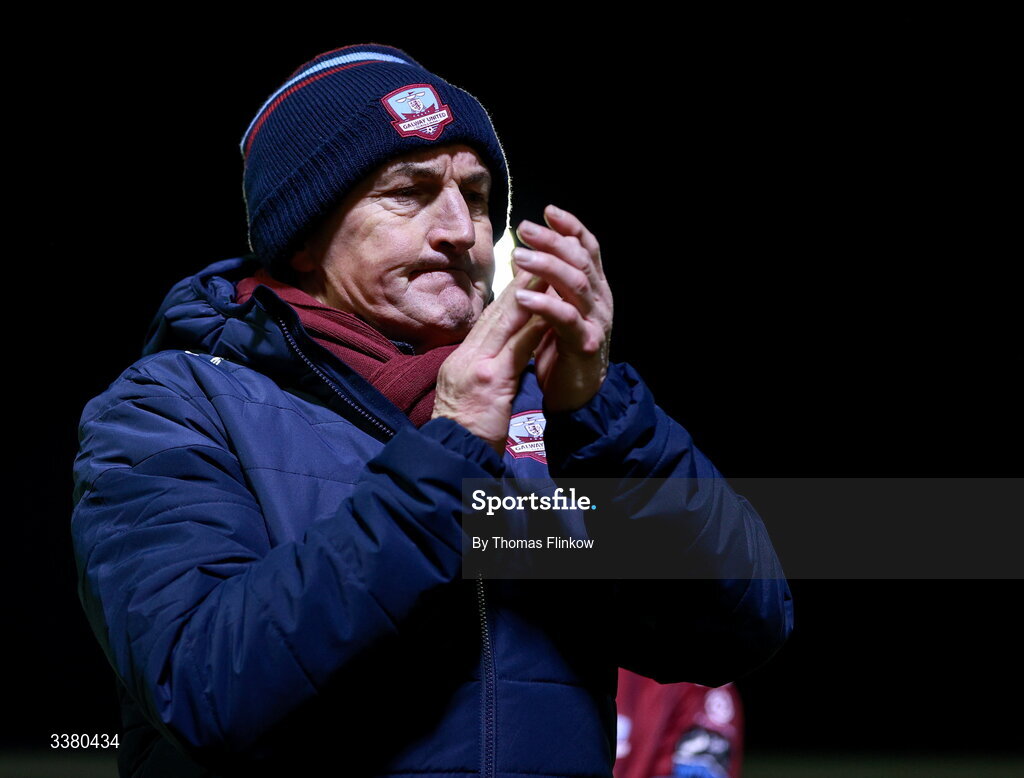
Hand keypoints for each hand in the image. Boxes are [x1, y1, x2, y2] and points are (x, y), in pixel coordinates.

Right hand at [432, 271, 548, 452]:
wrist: (453, 455)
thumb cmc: (465, 431)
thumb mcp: (470, 394)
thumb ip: (484, 370)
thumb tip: (501, 356)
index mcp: (462, 359)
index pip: (489, 320)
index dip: (510, 294)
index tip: (527, 271)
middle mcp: (466, 356)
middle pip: (497, 313)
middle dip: (520, 284)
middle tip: (541, 257)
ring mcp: (475, 366)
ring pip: (505, 323)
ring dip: (529, 296)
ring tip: (548, 273)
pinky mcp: (489, 381)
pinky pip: (515, 348)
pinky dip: (532, 326)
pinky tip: (548, 311)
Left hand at [512, 205, 612, 412]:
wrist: (578, 396)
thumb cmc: (562, 350)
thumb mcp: (557, 310)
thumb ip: (549, 284)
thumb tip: (530, 253)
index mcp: (594, 289)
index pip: (587, 248)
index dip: (570, 227)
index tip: (548, 211)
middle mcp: (600, 300)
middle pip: (580, 260)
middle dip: (553, 241)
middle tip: (524, 229)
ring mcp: (596, 322)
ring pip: (576, 284)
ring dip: (548, 267)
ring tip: (520, 256)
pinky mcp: (585, 345)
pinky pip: (566, 319)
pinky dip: (544, 304)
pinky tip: (522, 295)